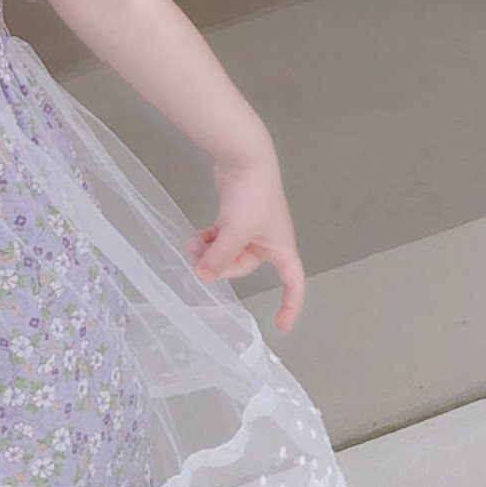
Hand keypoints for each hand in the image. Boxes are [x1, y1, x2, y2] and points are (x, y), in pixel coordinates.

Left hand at [183, 150, 306, 334]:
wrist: (245, 159)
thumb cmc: (253, 197)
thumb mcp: (236, 232)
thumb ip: (220, 257)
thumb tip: (203, 278)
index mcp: (282, 248)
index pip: (293, 283)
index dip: (290, 305)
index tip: (281, 327)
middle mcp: (268, 241)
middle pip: (244, 266)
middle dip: (221, 264)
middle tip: (200, 257)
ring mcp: (250, 229)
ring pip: (228, 252)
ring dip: (210, 251)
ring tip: (192, 243)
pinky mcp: (233, 217)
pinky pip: (221, 239)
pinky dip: (209, 239)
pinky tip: (195, 237)